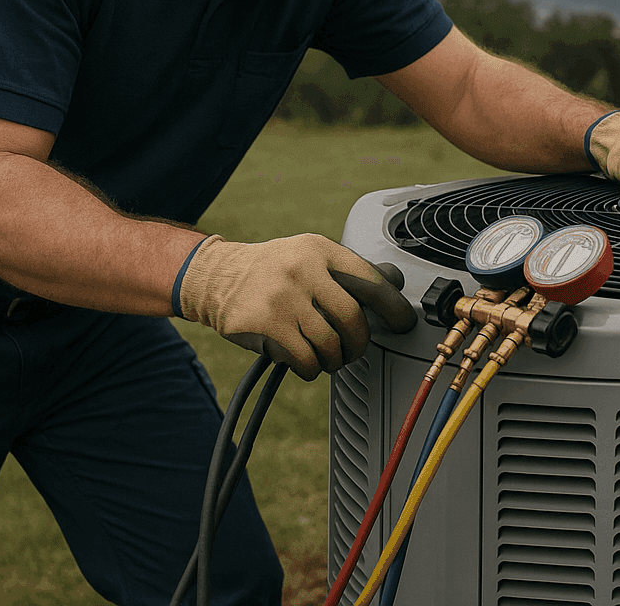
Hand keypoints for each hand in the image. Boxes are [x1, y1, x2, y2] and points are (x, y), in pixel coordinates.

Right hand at [177, 233, 416, 380]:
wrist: (216, 276)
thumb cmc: (271, 269)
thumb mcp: (309, 255)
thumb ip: (347, 271)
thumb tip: (395, 280)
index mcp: (319, 250)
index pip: (370, 280)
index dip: (393, 306)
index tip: (403, 322)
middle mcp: (303, 269)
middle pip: (352, 319)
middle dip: (359, 343)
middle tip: (354, 350)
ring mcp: (283, 297)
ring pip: (330, 344)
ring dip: (334, 359)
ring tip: (327, 357)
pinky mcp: (266, 324)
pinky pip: (305, 359)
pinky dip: (311, 368)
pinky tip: (306, 362)